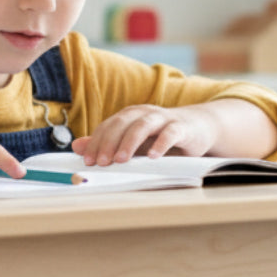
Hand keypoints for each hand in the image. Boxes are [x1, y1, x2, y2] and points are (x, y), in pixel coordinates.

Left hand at [71, 104, 219, 165]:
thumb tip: (77, 146)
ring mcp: (164, 119)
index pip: (108, 126)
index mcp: (130, 116)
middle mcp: (145, 113)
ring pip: (143, 125)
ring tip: (121, 160)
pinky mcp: (182, 127)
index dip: (96, 142)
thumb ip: (107, 143)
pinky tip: (153, 157)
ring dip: (130, 143)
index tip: (88, 161)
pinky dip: (160, 144)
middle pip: (122, 123)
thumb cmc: (162, 136)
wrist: (199, 128)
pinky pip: (170, 133)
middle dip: (109, 142)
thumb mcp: (134, 142)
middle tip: (102, 162)